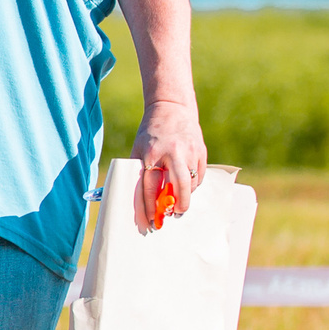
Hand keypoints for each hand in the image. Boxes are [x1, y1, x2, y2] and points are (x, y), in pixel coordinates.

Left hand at [132, 98, 207, 229]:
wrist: (171, 108)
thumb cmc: (150, 134)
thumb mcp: (138, 150)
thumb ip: (136, 172)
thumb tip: (127, 198)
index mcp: (151, 154)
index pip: (149, 186)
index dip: (149, 206)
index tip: (150, 221)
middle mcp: (172, 153)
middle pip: (178, 186)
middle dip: (178, 205)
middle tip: (174, 214)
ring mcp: (189, 152)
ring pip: (191, 183)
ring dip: (186, 196)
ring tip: (179, 202)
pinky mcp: (201, 151)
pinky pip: (199, 175)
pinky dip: (193, 184)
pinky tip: (187, 185)